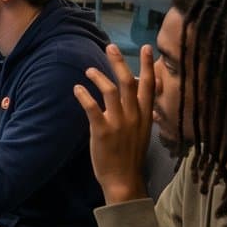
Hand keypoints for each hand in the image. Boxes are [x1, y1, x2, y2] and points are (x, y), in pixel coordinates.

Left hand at [73, 42, 153, 204]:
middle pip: (128, 82)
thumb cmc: (130, 155)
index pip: (149, 86)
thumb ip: (140, 112)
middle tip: (110, 47)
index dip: (148, 66)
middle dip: (119, 62)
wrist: (124, 180)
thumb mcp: (142, 132)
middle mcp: (134, 116)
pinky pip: (92, 107)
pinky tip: (77, 88)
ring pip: (110, 91)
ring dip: (99, 77)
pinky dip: (84, 95)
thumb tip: (136, 94)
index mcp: (146, 116)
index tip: (147, 48)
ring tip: (90, 70)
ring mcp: (119, 123)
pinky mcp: (103, 131)